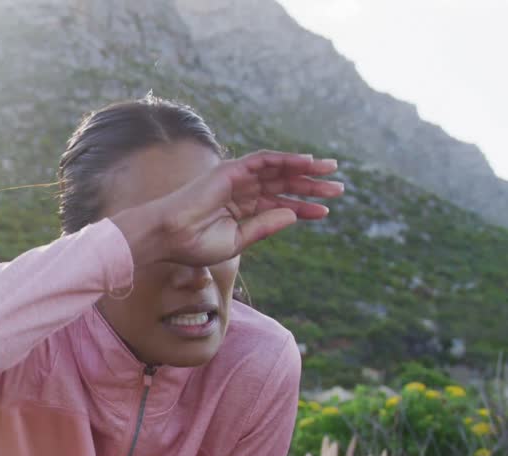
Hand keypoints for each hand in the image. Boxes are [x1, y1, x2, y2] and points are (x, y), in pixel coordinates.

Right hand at [114, 151, 344, 266]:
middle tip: (338, 188)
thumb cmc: (194, 245)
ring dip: (305, 169)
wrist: (168, 236)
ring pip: (277, 170)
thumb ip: (265, 225)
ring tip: (331, 171)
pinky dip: (286, 159)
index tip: (325, 213)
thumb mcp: (238, 241)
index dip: (302, 208)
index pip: (277, 204)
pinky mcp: (231, 170)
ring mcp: (236, 179)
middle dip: (310, 186)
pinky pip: (264, 160)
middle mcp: (240, 191)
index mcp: (240, 210)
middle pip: (282, 184)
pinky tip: (307, 162)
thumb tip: (292, 213)